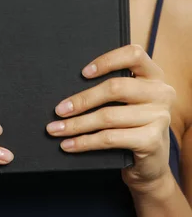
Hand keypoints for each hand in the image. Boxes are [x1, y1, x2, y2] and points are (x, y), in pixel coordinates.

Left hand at [46, 44, 176, 191]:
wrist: (151, 162)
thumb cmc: (131, 123)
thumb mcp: (128, 100)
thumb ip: (112, 87)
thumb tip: (68, 84)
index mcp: (153, 75)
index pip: (134, 54)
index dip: (107, 60)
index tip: (83, 72)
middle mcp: (161, 93)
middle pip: (115, 88)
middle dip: (82, 99)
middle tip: (59, 109)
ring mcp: (159, 117)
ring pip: (108, 116)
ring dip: (77, 124)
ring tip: (56, 129)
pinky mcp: (152, 141)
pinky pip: (110, 138)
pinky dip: (85, 142)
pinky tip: (69, 144)